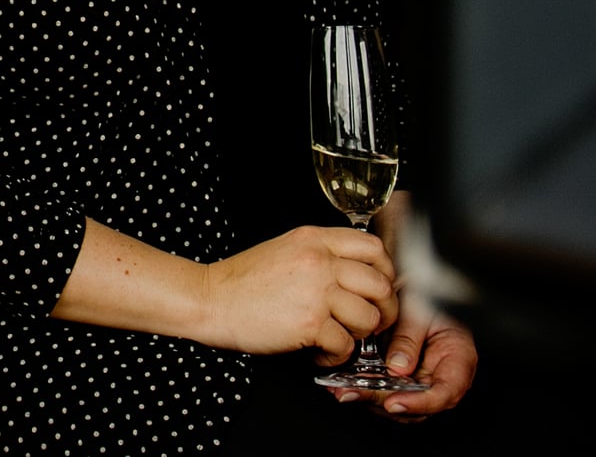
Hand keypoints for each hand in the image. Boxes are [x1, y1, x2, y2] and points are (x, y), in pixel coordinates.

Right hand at [192, 226, 398, 362]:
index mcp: (313, 239)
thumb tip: (359, 275)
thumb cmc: (243, 280)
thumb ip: (321, 254)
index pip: (373, 247)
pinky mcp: (310, 324)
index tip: (379, 288)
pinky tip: (319, 351)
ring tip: (338, 336)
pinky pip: (345, 345)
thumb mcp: (285, 250)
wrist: (210, 299)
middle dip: (384, 310)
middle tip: (371, 321)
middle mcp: (319, 261)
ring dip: (359, 334)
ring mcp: (316, 292)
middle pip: (380, 285)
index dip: (385, 271)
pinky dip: (336, 355)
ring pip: (369, 317)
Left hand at [330, 303, 477, 421]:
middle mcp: (440, 375)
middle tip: (354, 393)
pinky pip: (385, 390)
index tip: (393, 403)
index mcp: (458, 360)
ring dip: (370, 398)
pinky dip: (365, 390)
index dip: (419, 403)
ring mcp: (419, 378)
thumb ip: (409, 339)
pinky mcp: (400, 376)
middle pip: (418, 405)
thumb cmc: (426, 292)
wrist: (415, 282)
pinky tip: (343, 385)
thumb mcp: (420, 309)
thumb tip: (397, 368)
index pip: (446, 393)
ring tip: (344, 390)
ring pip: (399, 403)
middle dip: (384, 401)